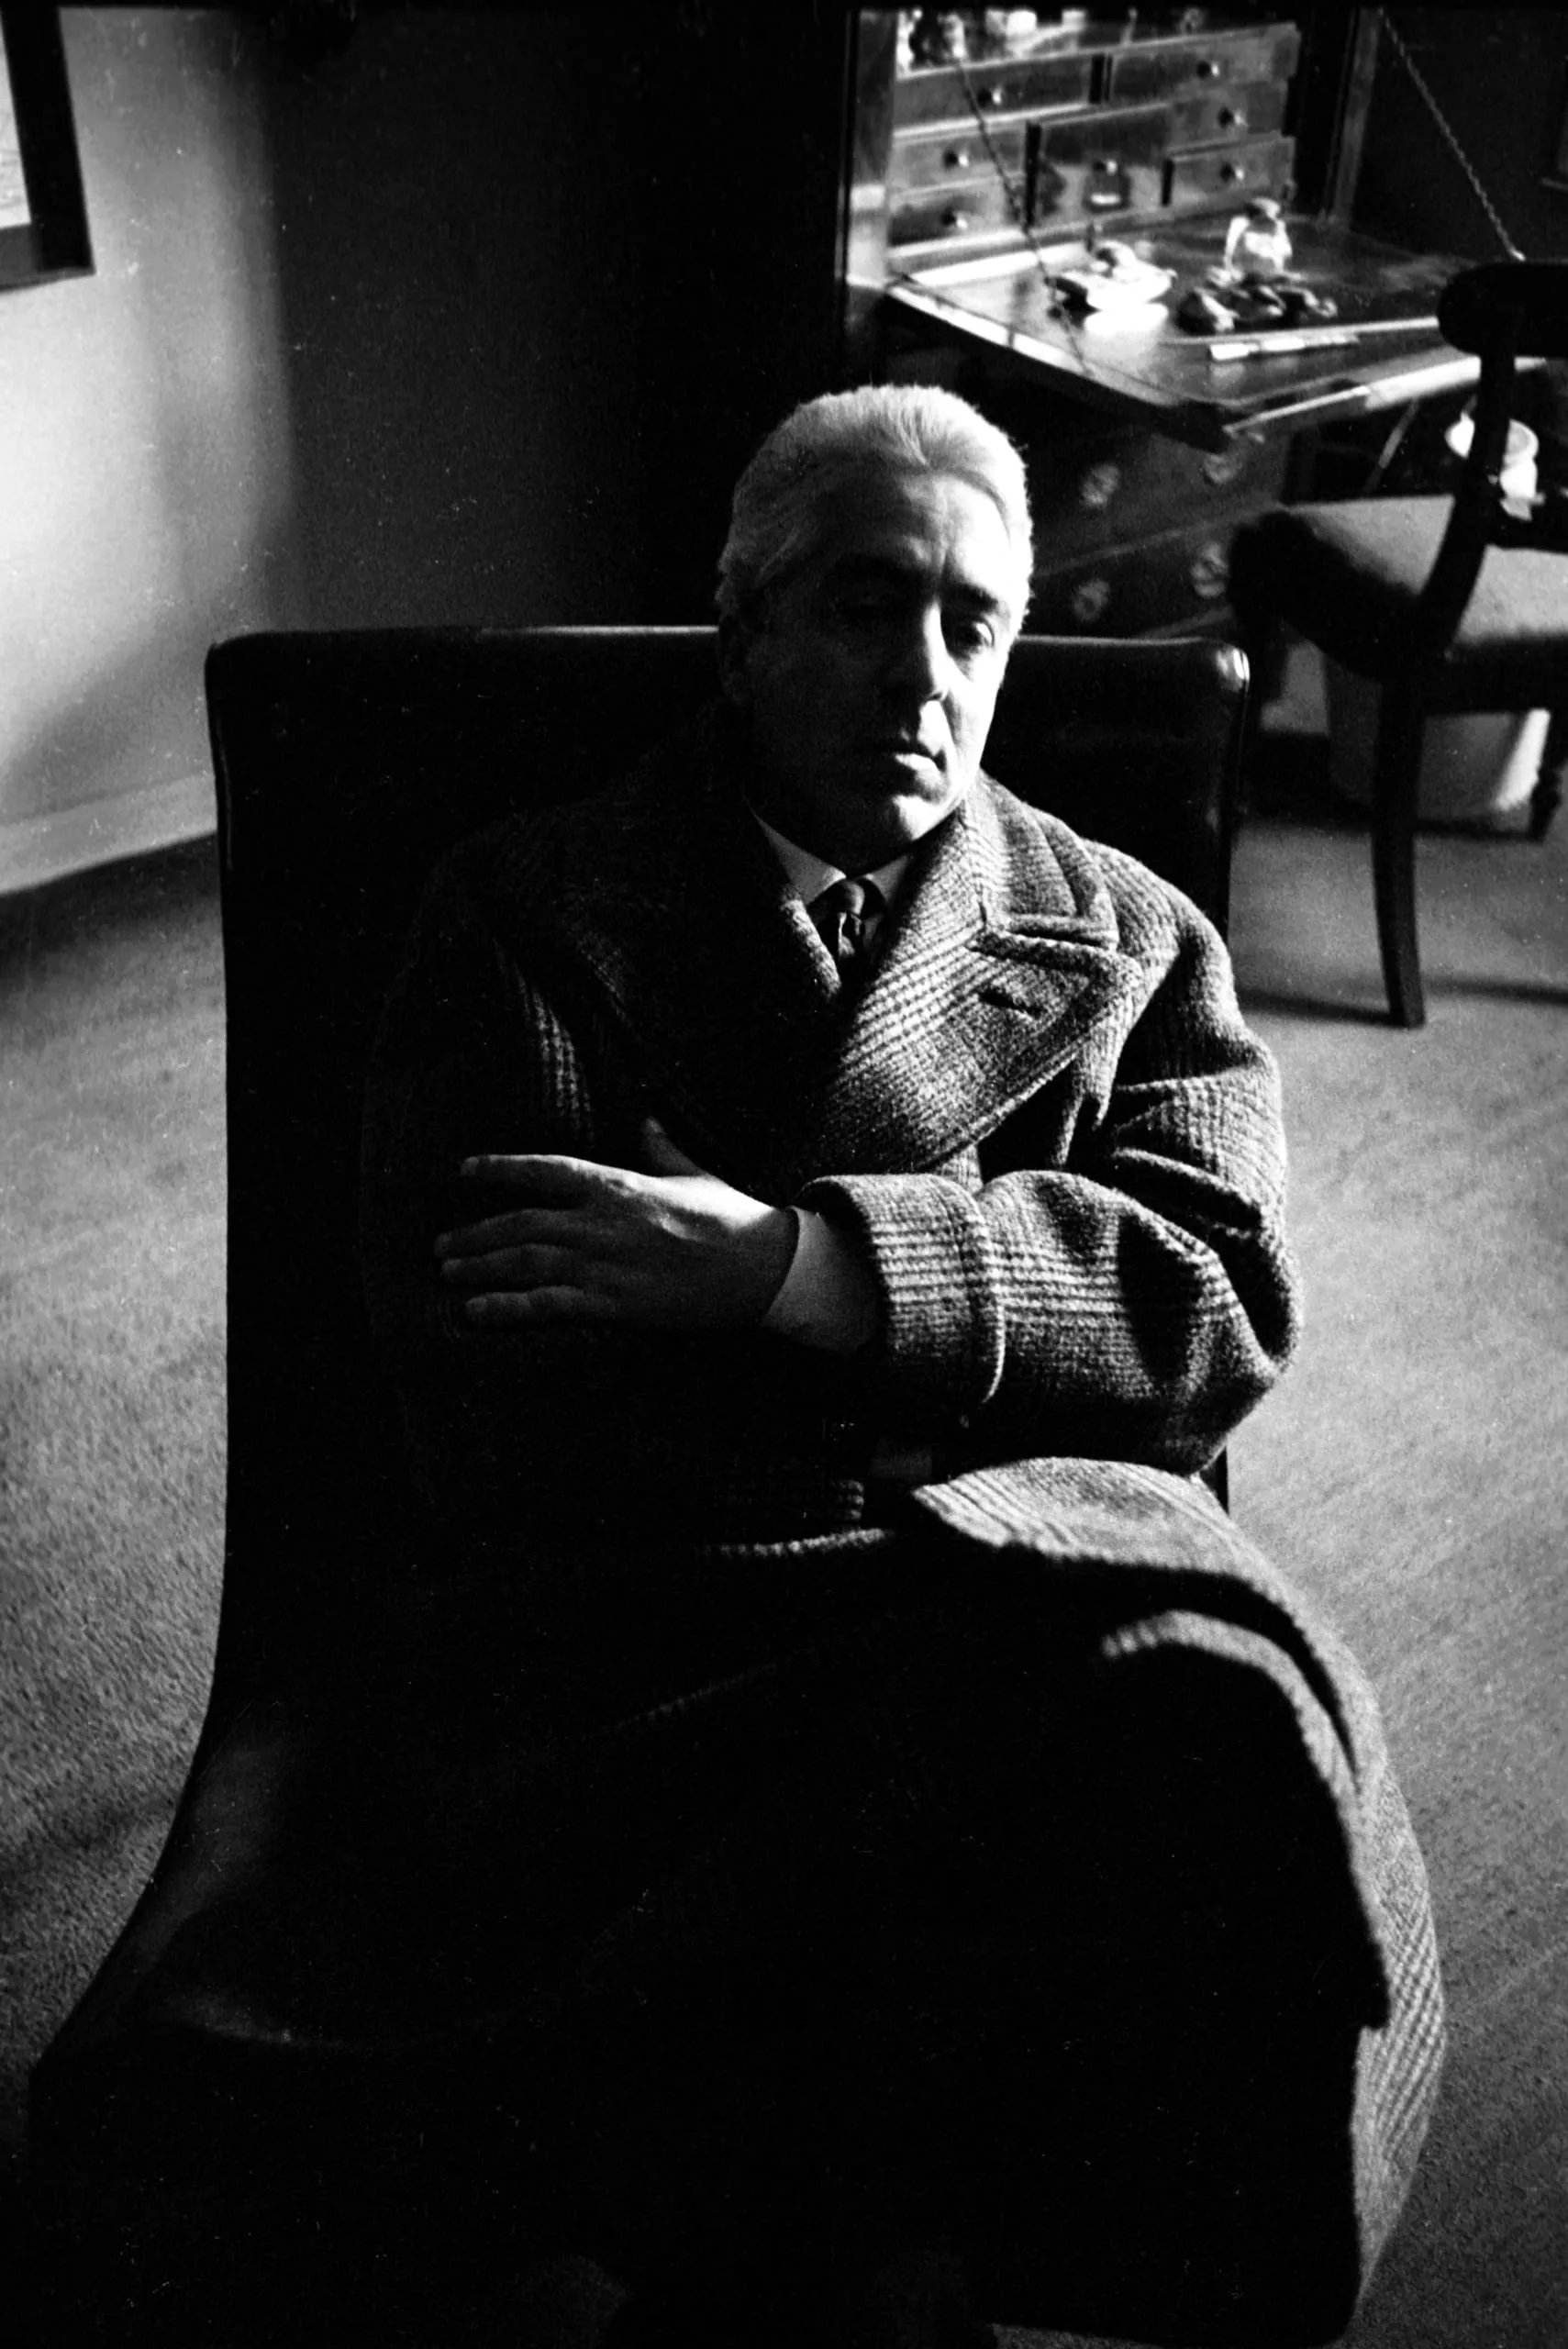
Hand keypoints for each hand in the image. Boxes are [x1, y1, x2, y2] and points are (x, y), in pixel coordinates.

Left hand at [434, 1118, 797, 1329]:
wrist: (764, 1267)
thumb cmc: (733, 1219)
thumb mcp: (695, 1174)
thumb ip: (661, 1148)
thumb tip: (647, 1119)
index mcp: (619, 1185)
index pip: (544, 1169)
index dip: (499, 1169)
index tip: (464, 1170)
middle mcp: (602, 1221)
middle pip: (520, 1222)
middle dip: (475, 1233)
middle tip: (442, 1244)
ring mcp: (605, 1263)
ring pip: (524, 1261)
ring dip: (479, 1266)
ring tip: (449, 1272)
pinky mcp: (614, 1304)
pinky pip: (546, 1305)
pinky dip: (505, 1307)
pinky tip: (474, 1311)